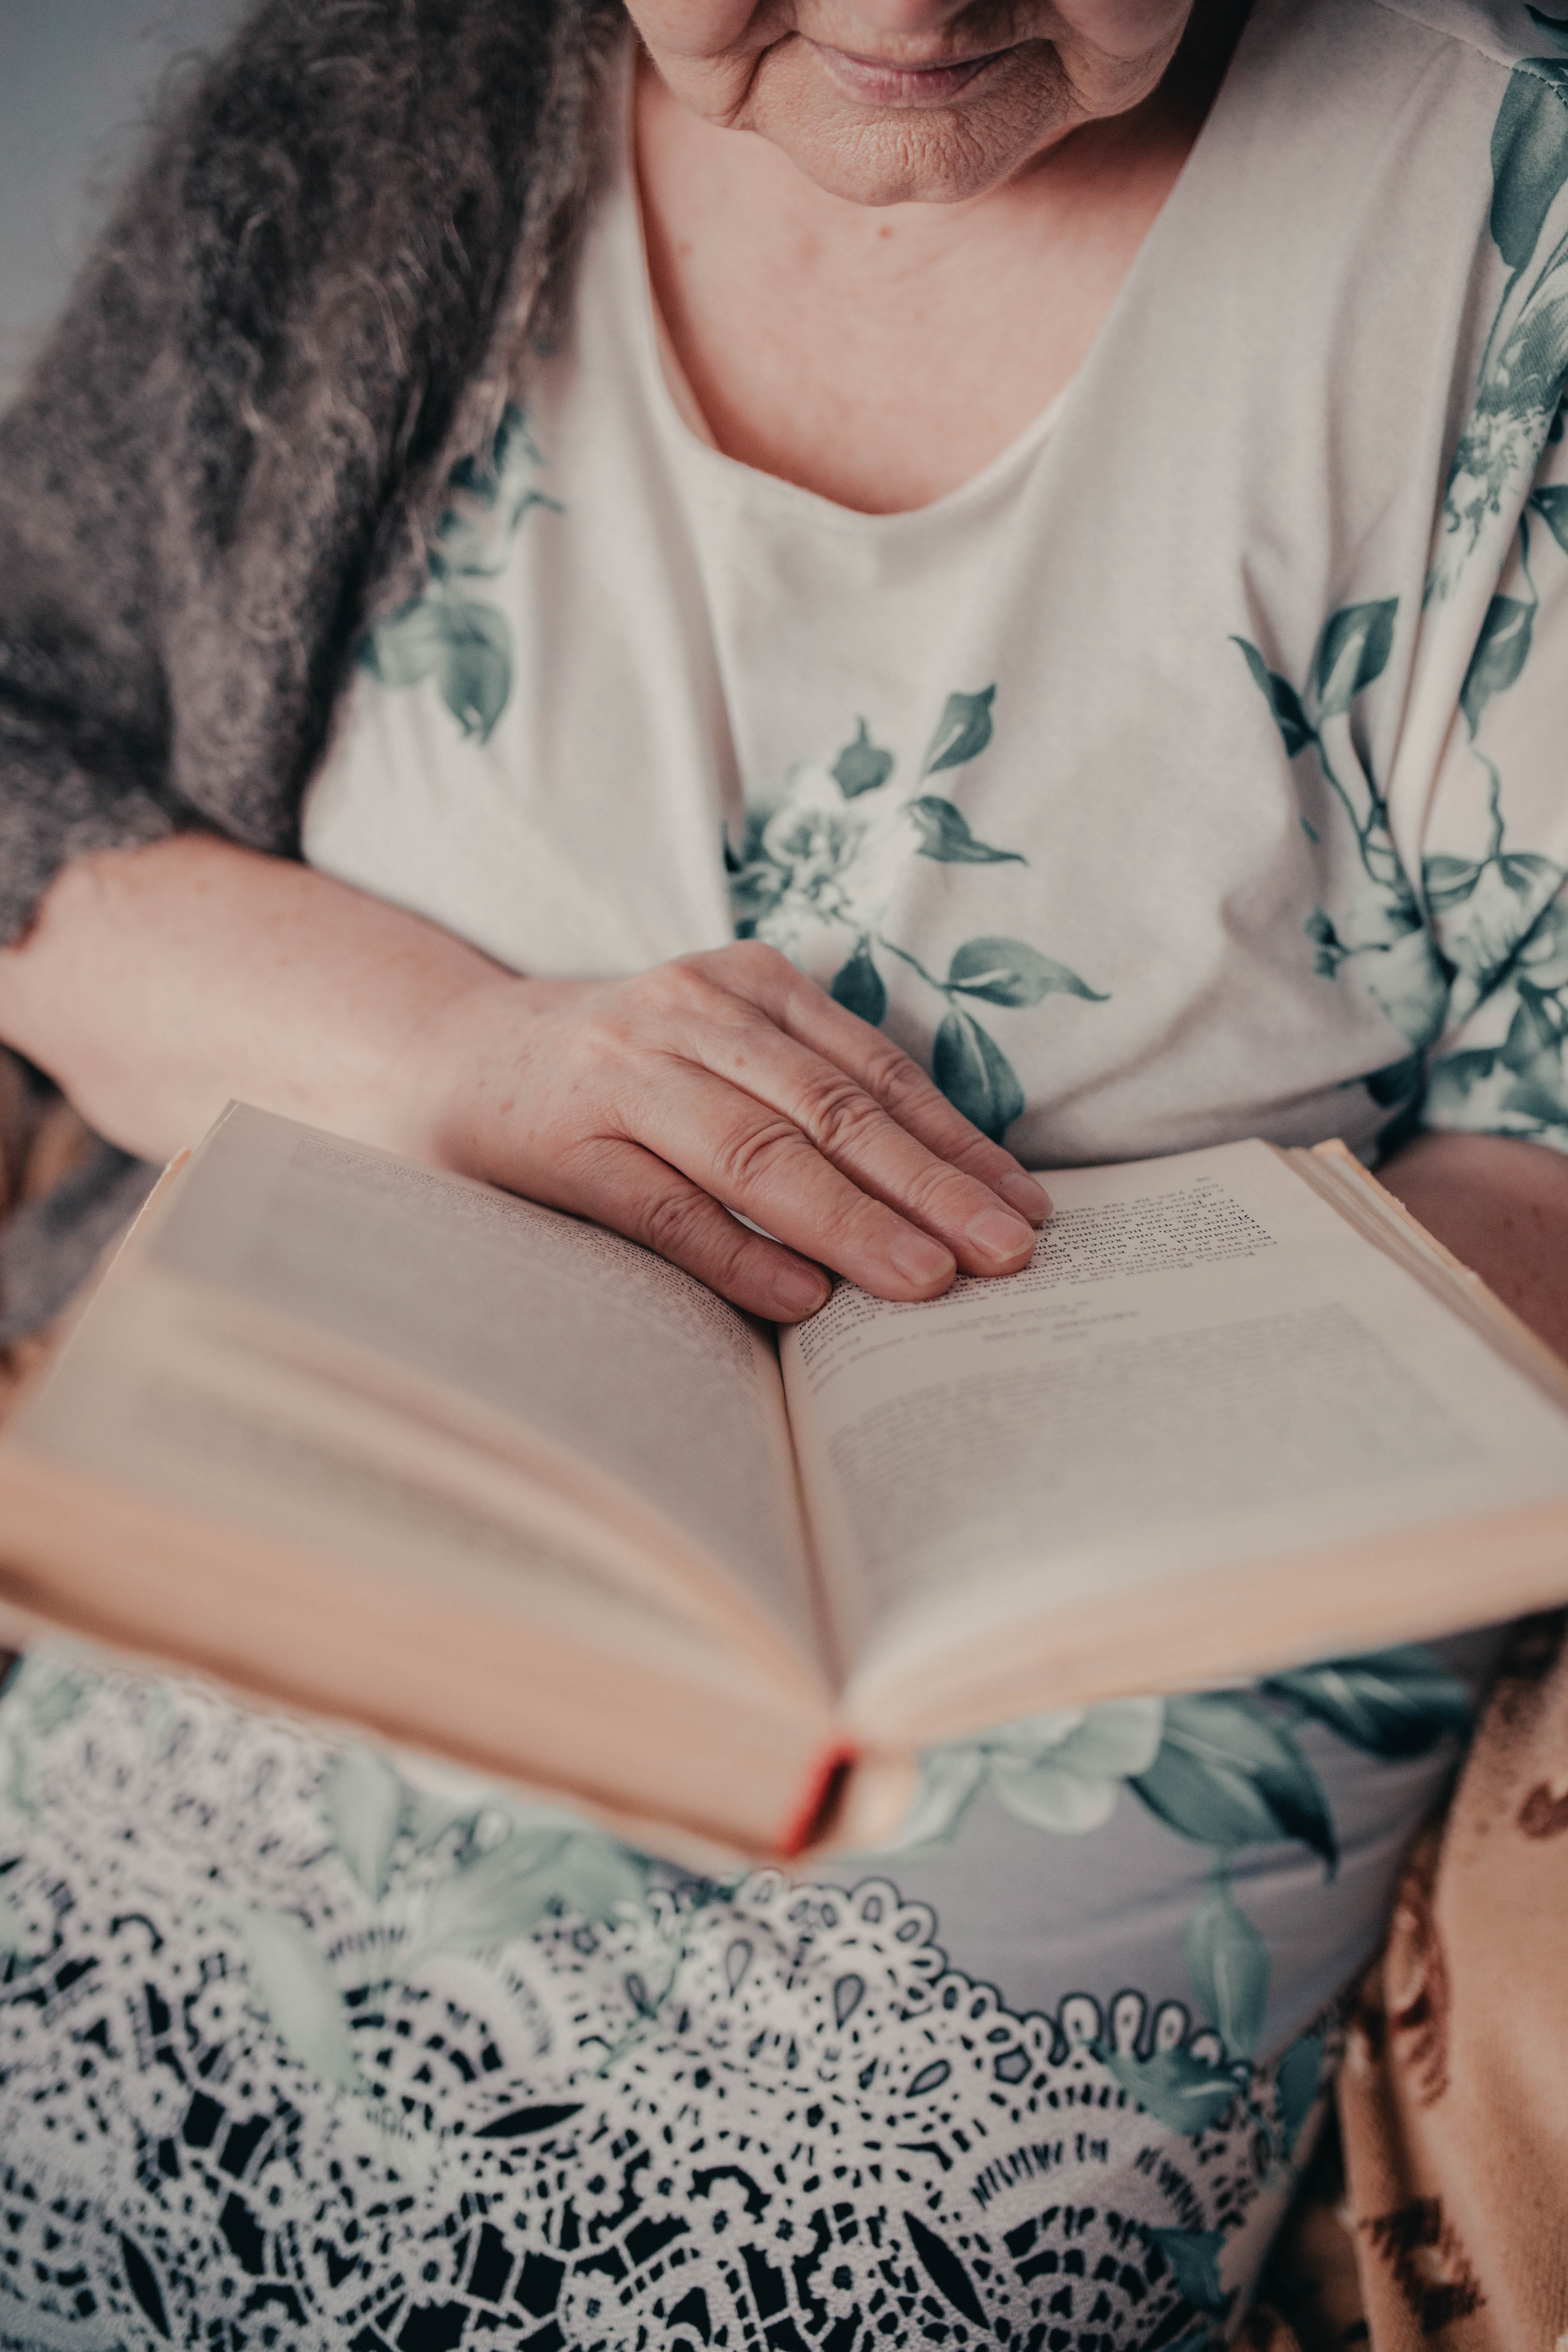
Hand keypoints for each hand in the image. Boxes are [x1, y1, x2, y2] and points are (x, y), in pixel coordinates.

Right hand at [422, 942, 1049, 1320]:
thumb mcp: (713, 1050)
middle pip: (831, 1110)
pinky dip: (737, 1252)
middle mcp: (687, 1015)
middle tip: (1007, 1253)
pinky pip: (663, 1204)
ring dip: (852, 1222)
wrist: (437, 1057)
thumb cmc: (610, 1077)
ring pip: (757, 1151)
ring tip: (929, 1281)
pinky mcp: (560, 1141)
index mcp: (743, 985)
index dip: (954, 1140)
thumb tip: (941, 1201)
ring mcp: (620, 1074)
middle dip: (930, 1186)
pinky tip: (803, 1298)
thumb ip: (802, 1093)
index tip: (1025, 1206)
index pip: (871, 1069)